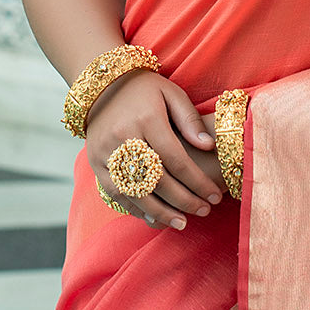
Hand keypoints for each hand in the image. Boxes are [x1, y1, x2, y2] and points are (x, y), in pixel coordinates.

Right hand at [85, 69, 225, 229]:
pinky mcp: (94, 163)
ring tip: (182, 223)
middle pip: (156, 179)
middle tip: (204, 211)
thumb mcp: (172, 93)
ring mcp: (105, 152)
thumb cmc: (145, 90)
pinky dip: (136, 208)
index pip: (175, 158)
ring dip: (160, 212)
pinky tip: (155, 217)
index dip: (197, 181)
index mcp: (146, 118)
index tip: (215, 195)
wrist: (102, 86)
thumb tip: (208, 146)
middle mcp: (123, 137)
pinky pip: (115, 193)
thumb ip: (190, 119)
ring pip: (134, 192)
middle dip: (183, 200)